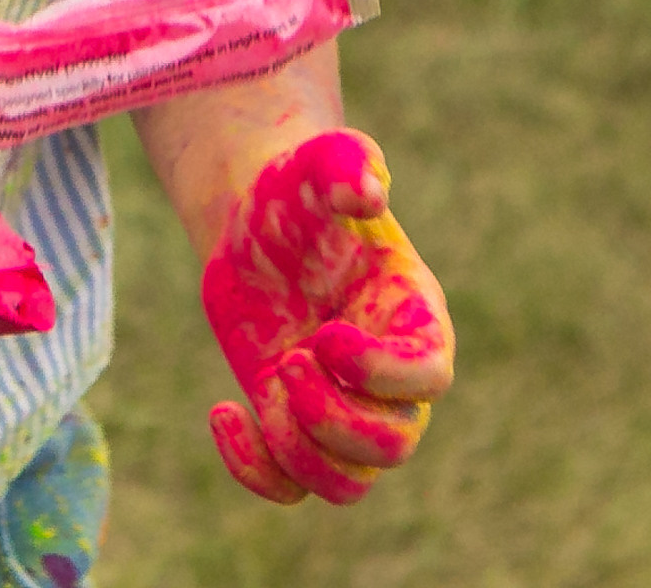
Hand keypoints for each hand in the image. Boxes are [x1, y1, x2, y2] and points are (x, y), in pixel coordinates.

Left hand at [202, 129, 453, 504]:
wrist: (255, 216)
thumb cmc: (300, 188)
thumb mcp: (320, 164)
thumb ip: (348, 164)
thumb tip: (370, 185)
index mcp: (413, 317)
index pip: (428, 376)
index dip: (382, 374)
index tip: (326, 337)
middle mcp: (389, 377)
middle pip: (391, 445)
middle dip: (334, 417)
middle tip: (288, 360)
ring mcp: (341, 406)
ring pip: (347, 482)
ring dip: (300, 450)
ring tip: (268, 382)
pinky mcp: (293, 422)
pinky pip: (291, 487)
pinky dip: (256, 471)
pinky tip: (223, 412)